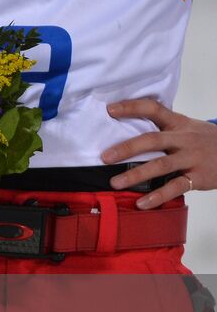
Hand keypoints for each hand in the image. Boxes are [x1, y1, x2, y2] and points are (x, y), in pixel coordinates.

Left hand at [102, 99, 216, 208]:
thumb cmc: (205, 141)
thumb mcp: (189, 128)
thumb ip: (165, 128)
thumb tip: (126, 132)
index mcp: (178, 123)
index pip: (154, 109)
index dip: (131, 107)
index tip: (109, 110)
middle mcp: (184, 139)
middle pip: (153, 140)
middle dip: (127, 148)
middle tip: (105, 157)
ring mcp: (192, 158)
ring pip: (161, 165)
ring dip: (136, 174)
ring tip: (115, 183)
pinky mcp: (199, 177)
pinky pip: (176, 187)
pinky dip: (158, 196)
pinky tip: (142, 203)